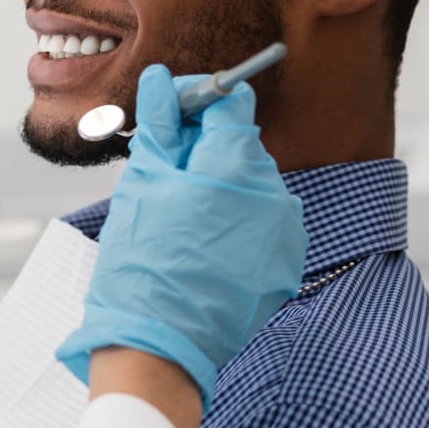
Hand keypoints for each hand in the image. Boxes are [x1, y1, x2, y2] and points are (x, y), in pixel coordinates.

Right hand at [56, 64, 307, 410]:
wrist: (158, 347)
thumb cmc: (143, 262)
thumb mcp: (143, 181)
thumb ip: (161, 124)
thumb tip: (162, 80)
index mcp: (237, 165)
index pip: (231, 101)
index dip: (197, 100)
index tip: (171, 114)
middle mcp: (275, 192)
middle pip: (240, 143)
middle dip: (203, 147)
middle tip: (163, 172)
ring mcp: (285, 232)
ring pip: (249, 183)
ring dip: (218, 186)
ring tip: (178, 217)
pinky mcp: (285, 263)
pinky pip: (261, 221)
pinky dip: (234, 221)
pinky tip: (201, 244)